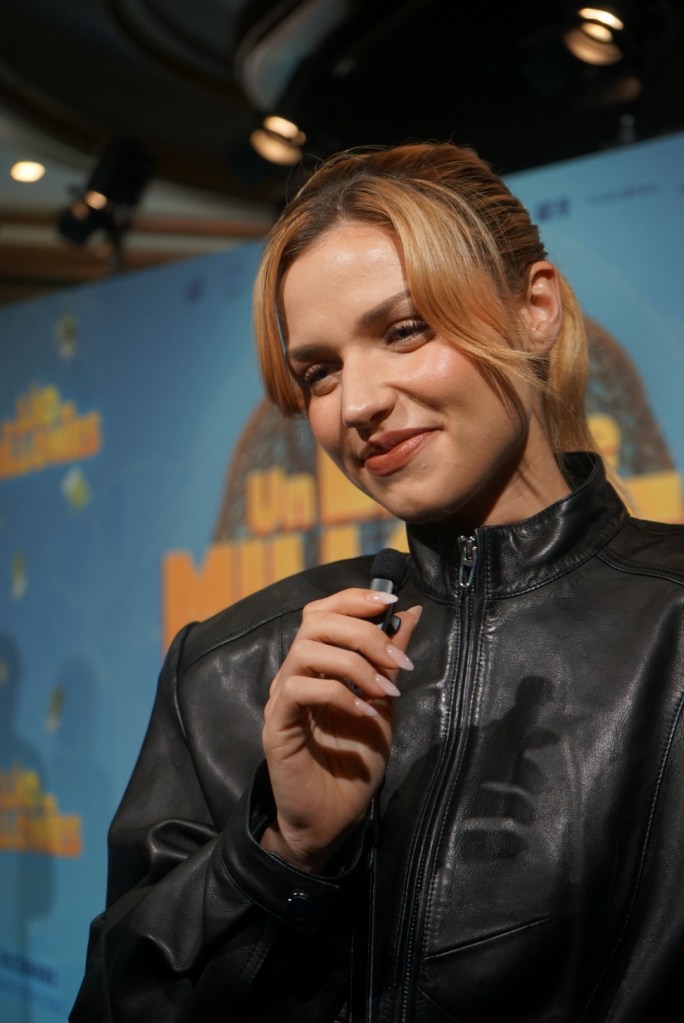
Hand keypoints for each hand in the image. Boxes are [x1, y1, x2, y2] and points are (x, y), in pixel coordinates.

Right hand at [261, 588, 420, 872]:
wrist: (332, 820)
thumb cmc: (354, 764)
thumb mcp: (383, 702)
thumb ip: (389, 659)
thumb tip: (409, 614)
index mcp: (316, 665)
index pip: (321, 612)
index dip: (353, 598)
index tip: (391, 602)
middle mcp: (293, 674)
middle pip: (314, 622)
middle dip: (362, 630)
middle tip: (397, 658)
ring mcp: (282, 699)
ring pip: (306, 651)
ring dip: (355, 663)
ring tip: (386, 690)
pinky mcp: (277, 726)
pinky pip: (300, 690)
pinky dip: (339, 694)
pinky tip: (365, 713)